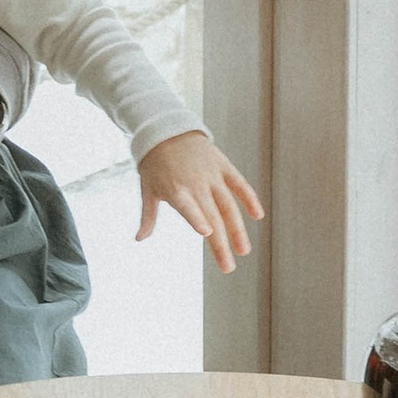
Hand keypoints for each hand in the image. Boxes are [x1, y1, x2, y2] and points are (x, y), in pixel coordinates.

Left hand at [137, 129, 262, 275]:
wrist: (166, 129)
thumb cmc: (154, 163)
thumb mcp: (147, 189)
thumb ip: (148, 216)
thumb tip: (139, 239)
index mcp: (175, 190)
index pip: (187, 206)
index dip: (196, 219)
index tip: (206, 233)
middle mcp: (196, 183)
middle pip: (212, 216)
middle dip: (221, 244)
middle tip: (228, 268)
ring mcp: (212, 174)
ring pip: (228, 205)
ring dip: (237, 229)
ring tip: (244, 250)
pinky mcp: (223, 165)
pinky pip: (239, 184)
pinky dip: (249, 198)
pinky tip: (258, 216)